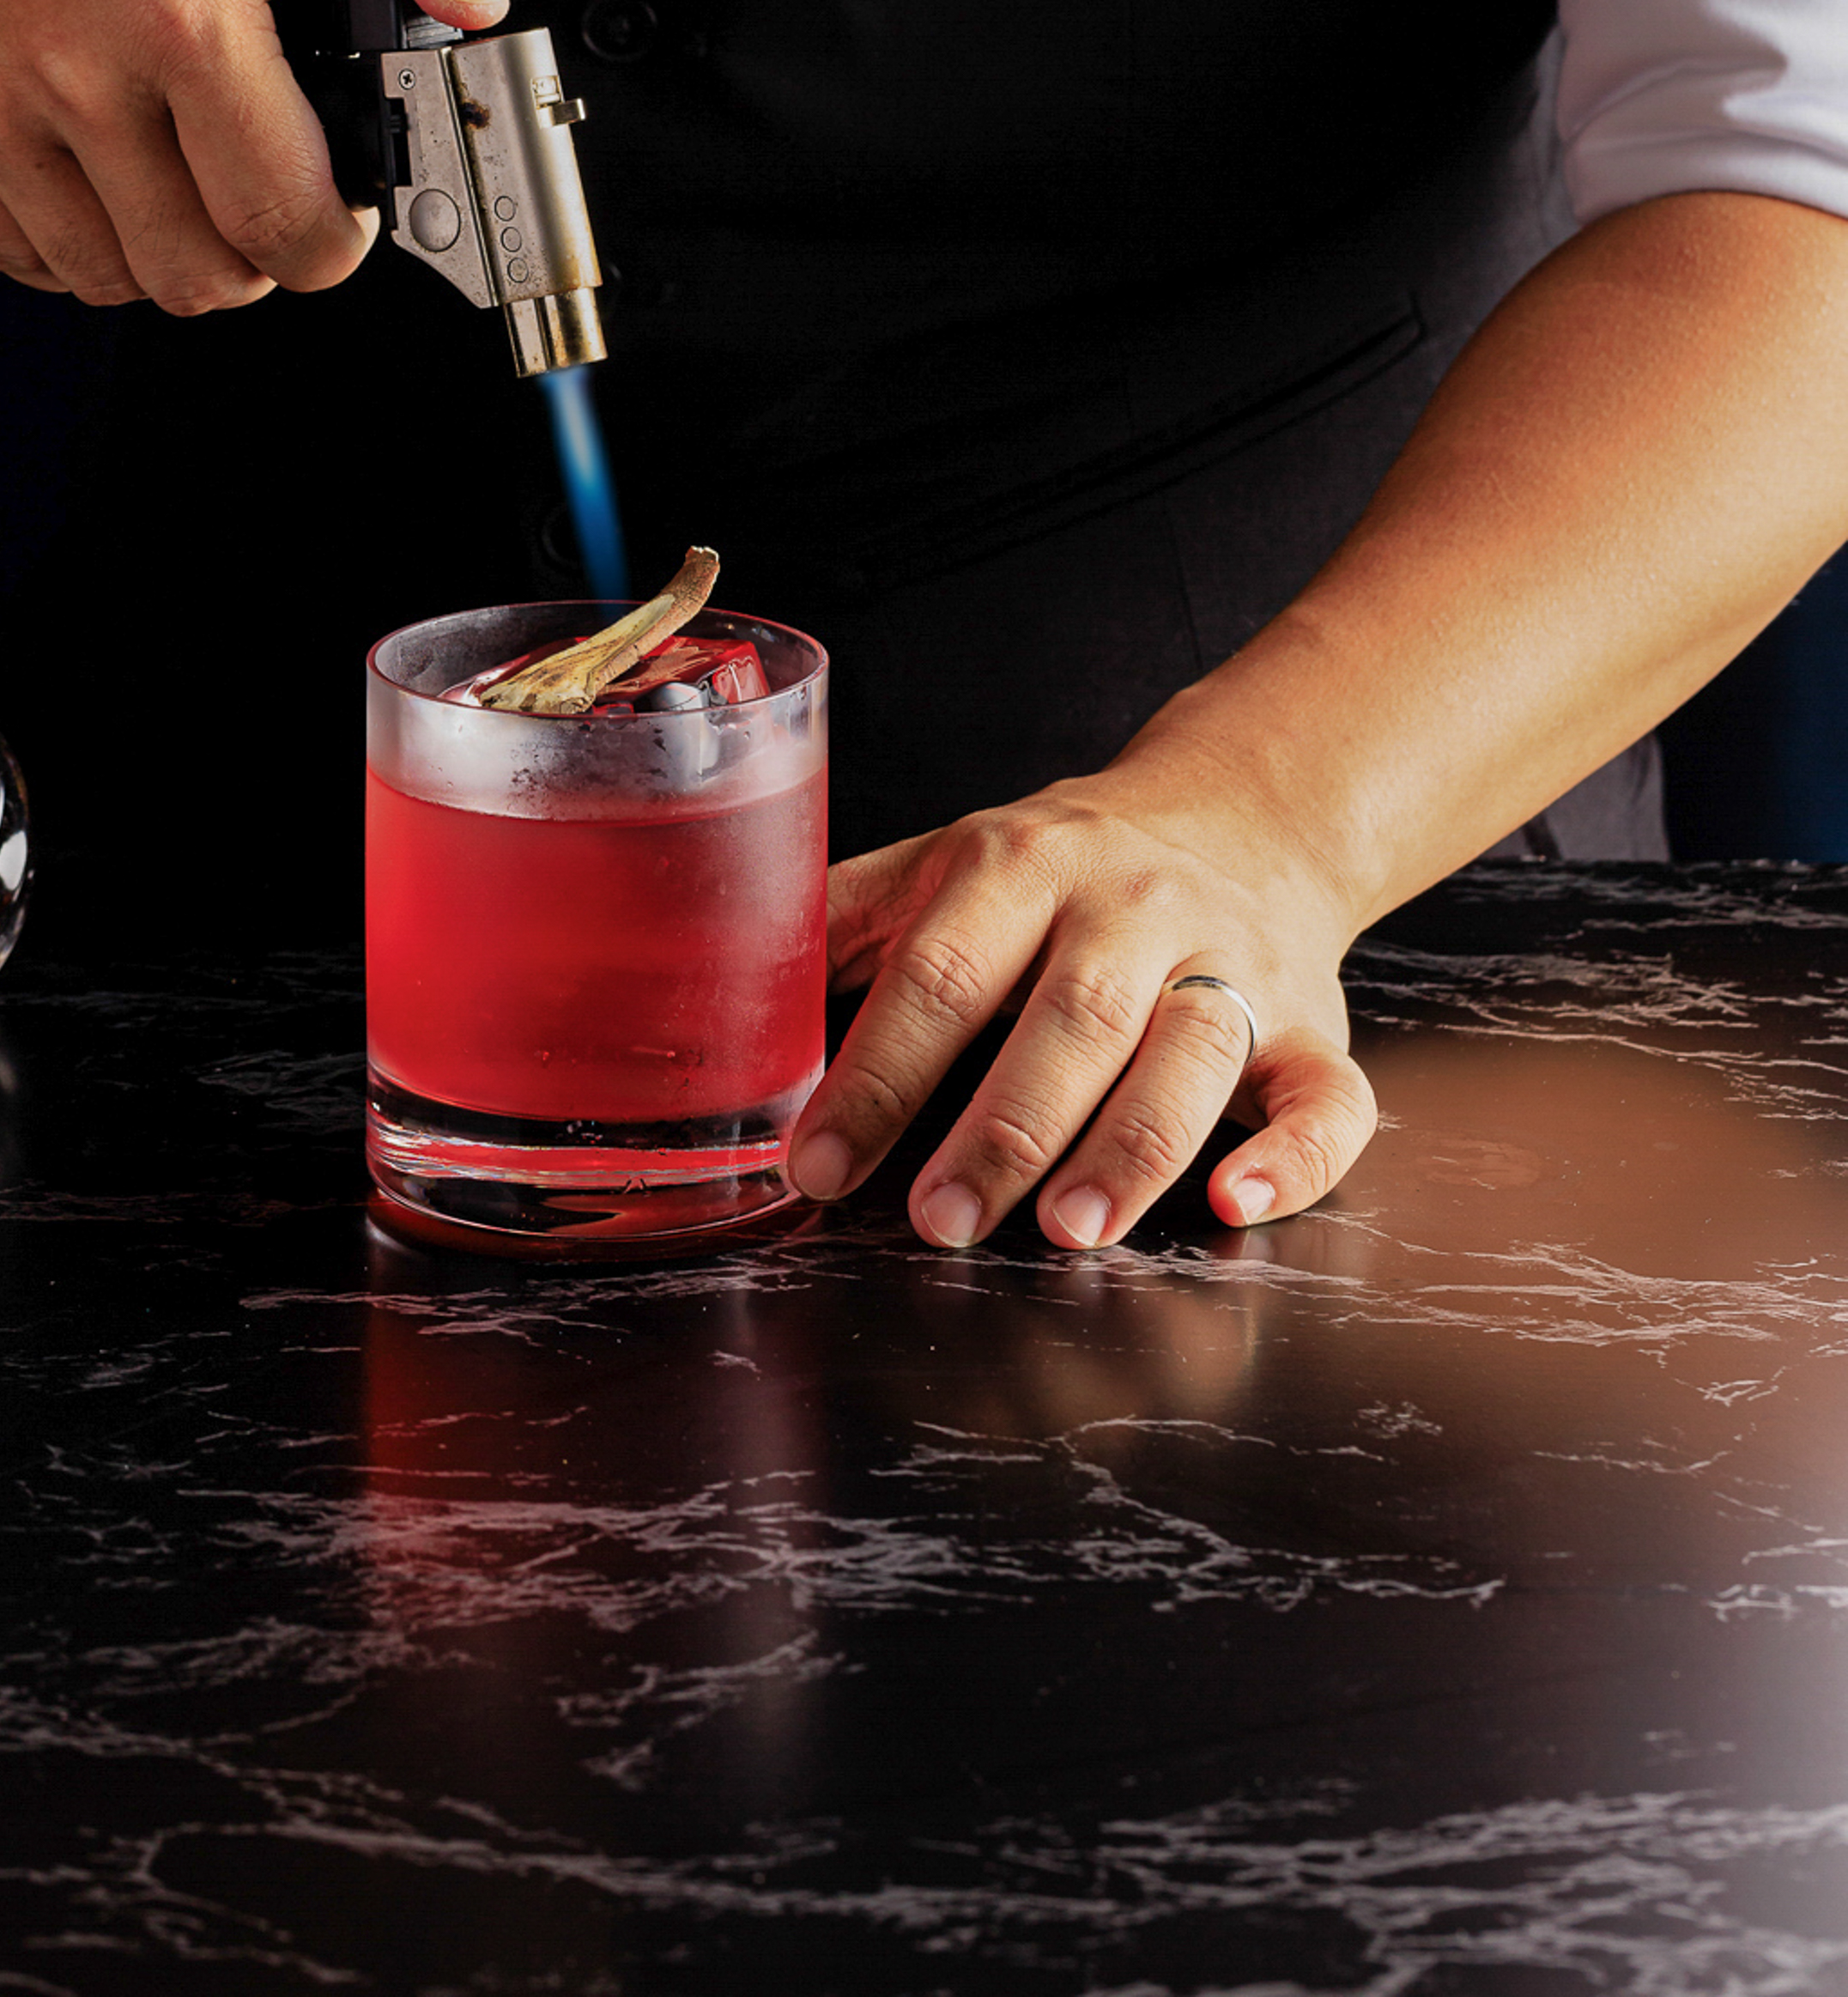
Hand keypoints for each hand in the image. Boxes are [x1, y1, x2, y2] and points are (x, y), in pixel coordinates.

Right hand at [0, 0, 506, 312]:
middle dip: (252, 252)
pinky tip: (99, 161)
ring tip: (180, 163)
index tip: (332, 203)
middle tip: (260, 183)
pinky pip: (14, 256)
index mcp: (182, 4)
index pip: (281, 219)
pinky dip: (69, 236)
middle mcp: (69, 65)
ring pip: (105, 278)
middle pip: (196, 276)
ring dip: (159, 246)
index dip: (329, 237)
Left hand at [789, 764, 1377, 1250]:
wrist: (1240, 813)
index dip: (876, 1072)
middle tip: (940, 1220)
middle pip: (1069, 1016)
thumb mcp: (946, 863)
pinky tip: (1238, 1202)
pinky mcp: (1310, 1022)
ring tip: (1069, 1227)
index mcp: (1019, 863)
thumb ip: (842, 919)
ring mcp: (1230, 962)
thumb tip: (715, 992)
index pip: (941, 970)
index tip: (819, 1163)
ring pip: (1189, 1051)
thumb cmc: (1061, 866)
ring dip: (1132, 1144)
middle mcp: (1131, 906)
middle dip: (1001, 1126)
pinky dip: (1294, 1155)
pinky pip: (1324, 1092)